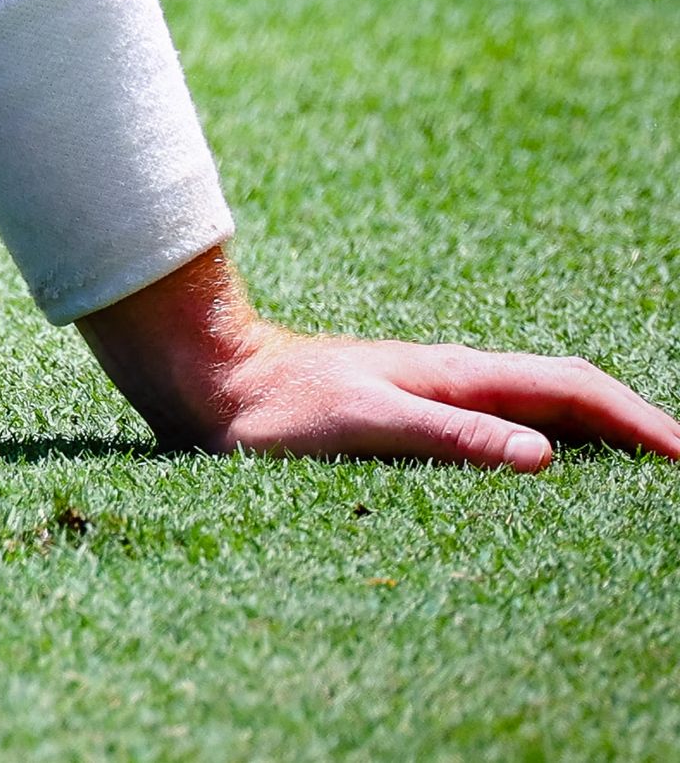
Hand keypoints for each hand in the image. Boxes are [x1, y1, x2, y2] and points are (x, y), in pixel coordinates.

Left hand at [78, 247, 679, 469]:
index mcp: (455, 373)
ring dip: (592, 429)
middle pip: (566, 391)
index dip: (638, 420)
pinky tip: (546, 464)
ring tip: (639, 468)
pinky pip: (498, 420)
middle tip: (679, 462)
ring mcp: (431, 388)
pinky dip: (543, 436)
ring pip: (535, 403)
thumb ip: (453, 434)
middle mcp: (453, 375)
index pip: (571, 386)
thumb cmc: (273, 407)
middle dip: (632, 421)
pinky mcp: (406, 407)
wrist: (207, 377)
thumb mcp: (366, 423)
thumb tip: (545, 454)